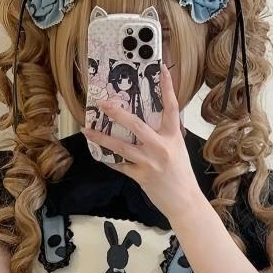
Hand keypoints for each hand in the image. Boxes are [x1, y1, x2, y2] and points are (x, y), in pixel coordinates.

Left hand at [86, 62, 207, 223]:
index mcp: (173, 137)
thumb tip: (158, 121)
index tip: (163, 70)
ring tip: (88, 131)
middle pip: (136, 125)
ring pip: (121, 146)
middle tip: (104, 104)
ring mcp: (149, 162)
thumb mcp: (178, 149)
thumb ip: (167, 135)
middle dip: (117, 113)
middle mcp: (160, 147)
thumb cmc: (181, 175)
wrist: (184, 201)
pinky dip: (110, 160)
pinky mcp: (141, 176)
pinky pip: (120, 165)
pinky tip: (99, 154)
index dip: (167, 88)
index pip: (171, 107)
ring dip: (102, 138)